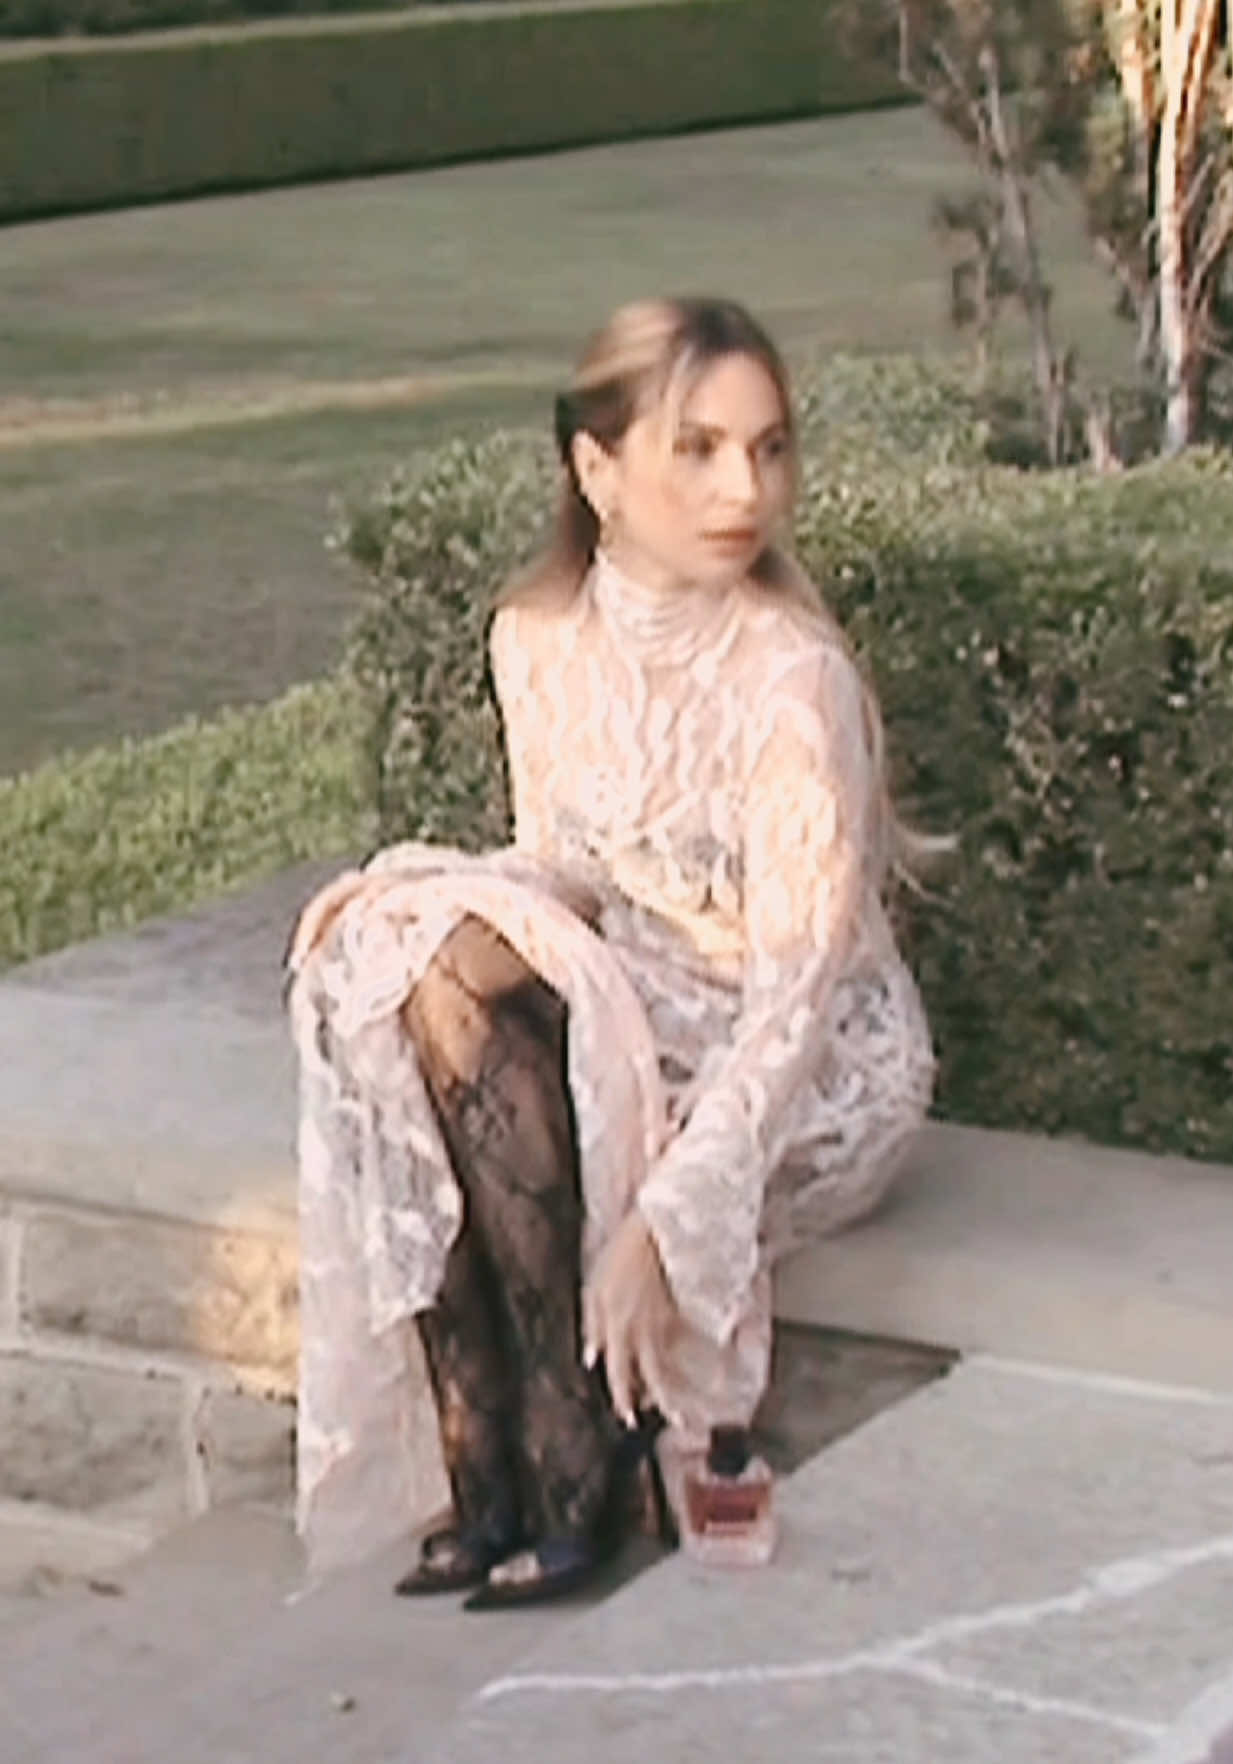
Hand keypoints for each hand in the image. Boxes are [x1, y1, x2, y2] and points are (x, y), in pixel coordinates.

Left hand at [582, 1209, 679, 1428]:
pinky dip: (671, 1362)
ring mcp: (663, 1322)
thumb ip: (593, 1327)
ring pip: (665, 1364)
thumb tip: (591, 1361)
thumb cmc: (619, 1257)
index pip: (620, 1372)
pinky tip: (671, 1372)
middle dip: (650, 1403)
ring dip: (666, 1390)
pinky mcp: (677, 1313)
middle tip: (651, 1422)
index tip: (628, 1418)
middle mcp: (642, 1329)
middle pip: (649, 1375)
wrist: (655, 1233)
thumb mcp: (595, 1289)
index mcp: (617, 1324)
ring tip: (670, 1411)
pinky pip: (673, 1346)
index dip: (624, 1397)